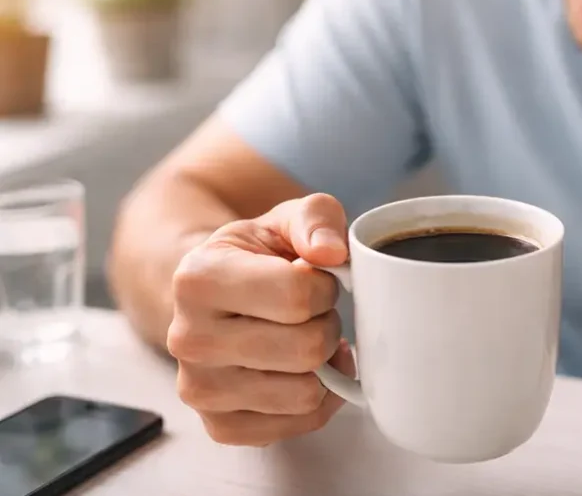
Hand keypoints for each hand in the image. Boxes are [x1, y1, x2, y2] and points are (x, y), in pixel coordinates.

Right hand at [167, 193, 354, 445]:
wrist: (220, 294)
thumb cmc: (261, 255)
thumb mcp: (288, 218)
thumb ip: (317, 219)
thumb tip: (332, 252)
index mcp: (198, 278)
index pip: (297, 295)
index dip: (324, 286)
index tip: (312, 278)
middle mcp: (188, 338)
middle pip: (305, 349)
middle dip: (326, 325)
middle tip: (312, 312)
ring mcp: (200, 389)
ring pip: (305, 393)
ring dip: (322, 364)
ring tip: (303, 337)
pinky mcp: (220, 425)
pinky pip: (297, 425)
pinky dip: (317, 400)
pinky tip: (303, 371)